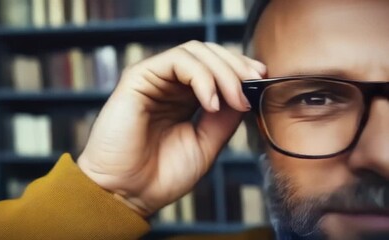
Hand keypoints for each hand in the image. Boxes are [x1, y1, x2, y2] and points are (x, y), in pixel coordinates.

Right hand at [77, 41, 265, 216]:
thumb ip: (225, 118)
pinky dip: (201, 77)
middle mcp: (169, 85)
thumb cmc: (161, 176)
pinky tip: (211, 103)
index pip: (215, 67)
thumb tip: (245, 93)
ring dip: (222, 72)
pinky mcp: (138, 78)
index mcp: (183, 98)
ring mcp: (153, 80)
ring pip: (195, 51)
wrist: (128, 194)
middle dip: (236, 66)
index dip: (240, 69)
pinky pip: (176, 61)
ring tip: (234, 100)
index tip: (261, 80)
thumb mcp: (206, 144)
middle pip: (208, 53)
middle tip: (253, 84)